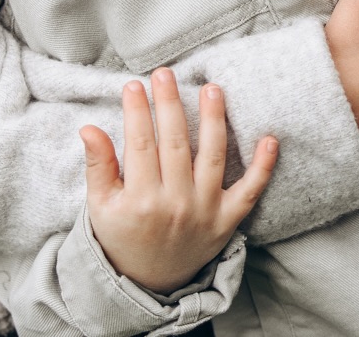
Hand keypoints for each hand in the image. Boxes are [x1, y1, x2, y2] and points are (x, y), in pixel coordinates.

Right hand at [80, 69, 277, 292]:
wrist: (148, 284)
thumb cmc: (121, 237)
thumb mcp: (100, 207)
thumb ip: (98, 166)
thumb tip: (88, 127)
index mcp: (140, 201)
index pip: (140, 144)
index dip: (137, 111)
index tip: (134, 84)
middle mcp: (175, 204)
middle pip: (175, 143)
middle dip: (170, 103)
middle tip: (166, 73)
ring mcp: (205, 212)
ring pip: (212, 156)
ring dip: (214, 120)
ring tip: (211, 88)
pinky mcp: (227, 220)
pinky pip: (250, 191)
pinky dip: (263, 166)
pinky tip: (270, 138)